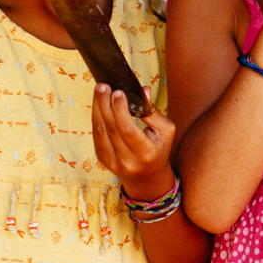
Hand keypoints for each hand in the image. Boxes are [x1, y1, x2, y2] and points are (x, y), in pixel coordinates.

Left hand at [91, 84, 176, 200]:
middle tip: (103, 86)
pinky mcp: (103, 159)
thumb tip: (143, 90)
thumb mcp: (166, 131)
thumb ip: (153, 111)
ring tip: (99, 90)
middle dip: (105, 104)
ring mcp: (113, 162)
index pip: (128, 130)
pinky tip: (98, 104)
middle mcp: (127, 160)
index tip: (118, 92)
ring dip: (97, 108)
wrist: (147, 176)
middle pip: (111, 128)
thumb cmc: (159, 149)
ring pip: (100, 131)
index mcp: (146, 153)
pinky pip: (96, 135)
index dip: (120, 110)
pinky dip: (96, 117)